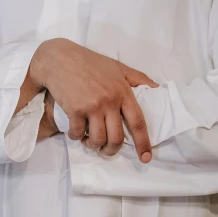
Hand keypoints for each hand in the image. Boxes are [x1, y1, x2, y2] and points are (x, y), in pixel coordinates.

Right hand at [29, 38, 158, 162]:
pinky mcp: (74, 110)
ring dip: (92, 145)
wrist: (60, 58)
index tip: (145, 158)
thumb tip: (157, 88)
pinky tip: (74, 132)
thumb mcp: (118, 67)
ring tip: (88, 141)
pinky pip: (77, 133)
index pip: (137, 122)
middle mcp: (110, 101)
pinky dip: (75, 137)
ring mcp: (92, 106)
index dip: (143, 142)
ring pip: (97, 139)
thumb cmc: (90, 62)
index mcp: (123, 92)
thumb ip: (138, 78)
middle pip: (116, 138)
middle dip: (111, 150)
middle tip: (106, 151)